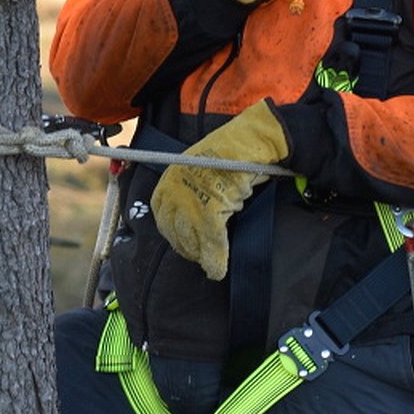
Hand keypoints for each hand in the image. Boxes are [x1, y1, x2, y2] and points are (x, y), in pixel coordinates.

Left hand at [151, 101, 290, 280]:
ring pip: (192, 240)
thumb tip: (190, 219)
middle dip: (187, 248)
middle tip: (200, 258)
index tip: (187, 246)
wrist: (249, 143)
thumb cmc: (227, 157)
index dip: (175, 236)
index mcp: (168, 182)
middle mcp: (174, 192)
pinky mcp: (210, 210)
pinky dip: (216, 259)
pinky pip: (212, 242)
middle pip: (176, 233)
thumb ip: (190, 194)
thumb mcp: (199, 173)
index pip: (164, 220)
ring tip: (211, 265)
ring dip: (201, 256)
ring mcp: (190, 201)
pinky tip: (218, 270)